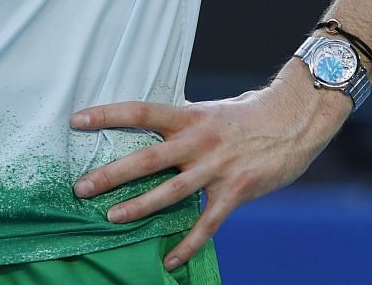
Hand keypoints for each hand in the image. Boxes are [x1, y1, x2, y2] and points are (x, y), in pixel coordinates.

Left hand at [69, 59, 350, 269]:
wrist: (295, 119)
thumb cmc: (248, 114)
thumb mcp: (209, 111)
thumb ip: (182, 125)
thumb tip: (151, 129)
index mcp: (188, 116)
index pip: (139, 111)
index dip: (107, 115)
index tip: (76, 120)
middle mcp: (198, 140)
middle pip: (147, 158)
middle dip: (111, 174)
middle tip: (81, 186)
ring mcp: (217, 166)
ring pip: (170, 191)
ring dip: (139, 206)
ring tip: (111, 218)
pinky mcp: (236, 190)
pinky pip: (207, 223)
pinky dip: (188, 243)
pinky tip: (171, 260)